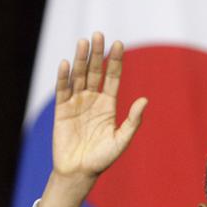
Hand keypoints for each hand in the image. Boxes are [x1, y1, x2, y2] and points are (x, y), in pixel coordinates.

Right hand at [38, 32, 147, 206]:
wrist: (79, 172)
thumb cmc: (102, 159)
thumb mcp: (121, 140)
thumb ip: (132, 121)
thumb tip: (144, 100)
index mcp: (108, 105)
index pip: (112, 77)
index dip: (115, 61)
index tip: (119, 44)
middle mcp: (92, 100)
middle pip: (95, 72)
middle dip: (97, 53)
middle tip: (99, 34)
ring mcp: (76, 103)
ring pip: (79, 76)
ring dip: (81, 59)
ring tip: (84, 42)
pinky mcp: (62, 110)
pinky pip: (63, 90)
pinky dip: (64, 77)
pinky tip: (67, 63)